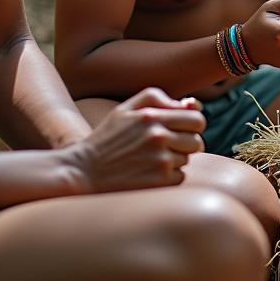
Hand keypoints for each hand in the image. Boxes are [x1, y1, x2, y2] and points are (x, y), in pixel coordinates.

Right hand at [64, 87, 205, 193]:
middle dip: (186, 144)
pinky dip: (169, 177)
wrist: (82, 172)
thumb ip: (157, 99)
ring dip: (175, 161)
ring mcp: (160, 160)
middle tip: (167, 147)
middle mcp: (159, 136)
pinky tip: (148, 174)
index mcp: (152, 116)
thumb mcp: (125, 110)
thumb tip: (190, 103)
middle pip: (197, 141)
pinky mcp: (158, 181)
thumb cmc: (106, 139)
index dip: (191, 126)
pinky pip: (179, 177)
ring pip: (187, 159)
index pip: (197, 120)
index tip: (179, 131)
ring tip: (150, 160)